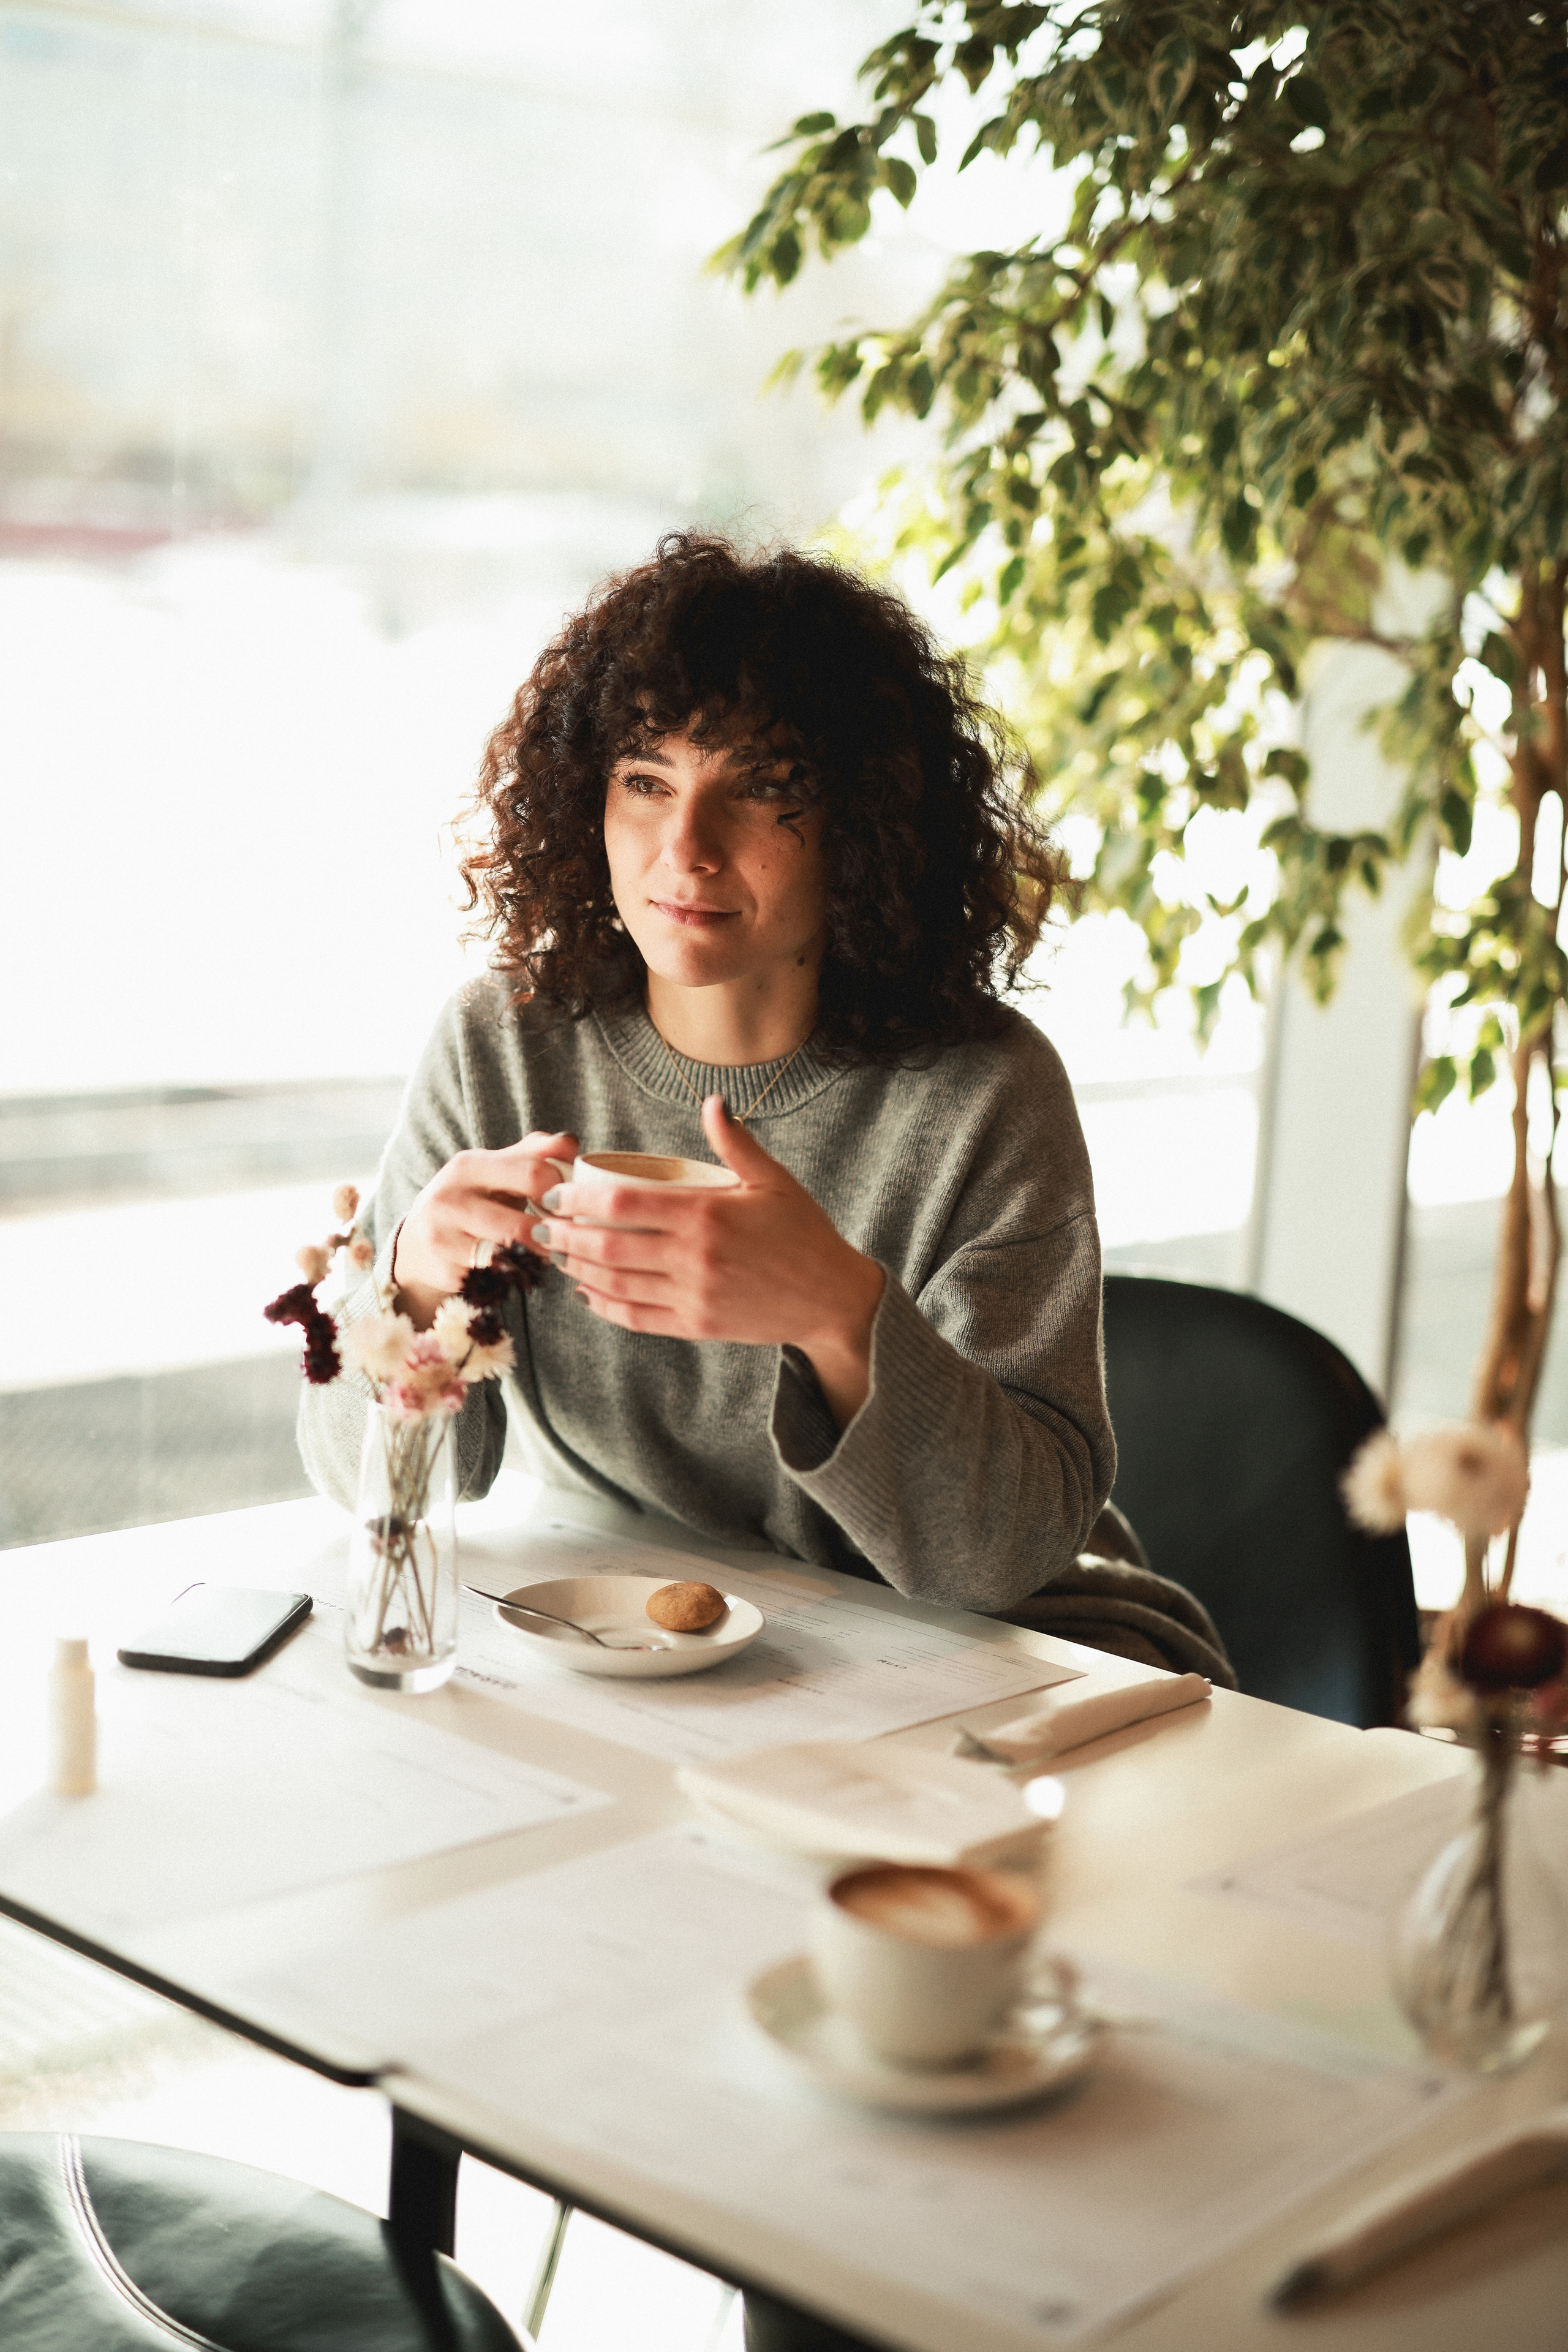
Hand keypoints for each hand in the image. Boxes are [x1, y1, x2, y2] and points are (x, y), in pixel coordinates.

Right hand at [392, 1131, 578, 1329]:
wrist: (416, 1244)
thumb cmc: (470, 1200)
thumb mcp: (495, 1170)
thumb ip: (533, 1154)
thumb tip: (570, 1142)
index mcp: (467, 1166)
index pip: (532, 1173)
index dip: (562, 1192)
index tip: (571, 1205)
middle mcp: (448, 1200)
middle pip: (522, 1225)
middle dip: (553, 1236)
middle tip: (569, 1240)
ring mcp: (442, 1239)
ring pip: (509, 1257)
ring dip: (537, 1259)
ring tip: (550, 1254)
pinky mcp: (444, 1272)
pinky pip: (494, 1280)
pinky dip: (512, 1277)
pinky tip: (517, 1271)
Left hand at [536, 1099, 885, 1428]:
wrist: (832, 1297)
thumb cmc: (804, 1234)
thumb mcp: (774, 1181)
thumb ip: (736, 1144)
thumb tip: (712, 1103)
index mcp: (707, 1214)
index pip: (624, 1203)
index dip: (581, 1199)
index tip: (559, 1193)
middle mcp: (695, 1256)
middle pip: (609, 1247)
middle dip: (566, 1236)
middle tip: (543, 1224)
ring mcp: (694, 1295)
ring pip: (617, 1284)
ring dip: (579, 1270)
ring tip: (558, 1255)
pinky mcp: (697, 1325)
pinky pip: (638, 1318)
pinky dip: (606, 1307)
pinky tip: (588, 1293)